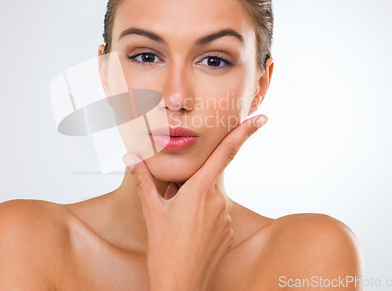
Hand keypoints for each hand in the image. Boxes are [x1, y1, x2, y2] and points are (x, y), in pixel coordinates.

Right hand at [123, 115, 268, 290]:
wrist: (180, 286)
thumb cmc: (165, 250)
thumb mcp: (151, 211)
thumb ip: (143, 180)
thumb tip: (130, 157)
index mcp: (199, 190)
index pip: (225, 153)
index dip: (244, 133)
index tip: (260, 118)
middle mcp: (217, 201)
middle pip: (206, 179)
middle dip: (190, 186)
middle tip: (173, 207)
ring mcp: (225, 218)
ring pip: (209, 198)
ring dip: (194, 203)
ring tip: (178, 225)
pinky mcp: (228, 233)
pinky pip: (215, 216)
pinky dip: (202, 218)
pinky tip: (188, 234)